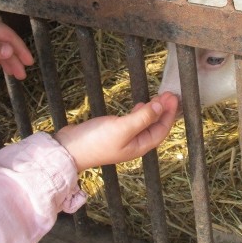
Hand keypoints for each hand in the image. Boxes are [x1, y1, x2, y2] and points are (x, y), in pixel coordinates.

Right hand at [54, 91, 178, 171]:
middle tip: (168, 94)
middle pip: (155, 126)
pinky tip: (139, 106)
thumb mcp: (122, 128)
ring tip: (158, 97)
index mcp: (140, 146)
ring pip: (145, 123)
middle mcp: (134, 144)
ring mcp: (124, 139)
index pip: (161, 129)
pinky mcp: (114, 132)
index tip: (173, 97)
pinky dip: (140, 112)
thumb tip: (161, 107)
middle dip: (163, 110)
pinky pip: (134, 122)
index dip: (169, 114)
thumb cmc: (95, 142)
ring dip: (152, 110)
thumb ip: (143, 117)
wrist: (68, 149)